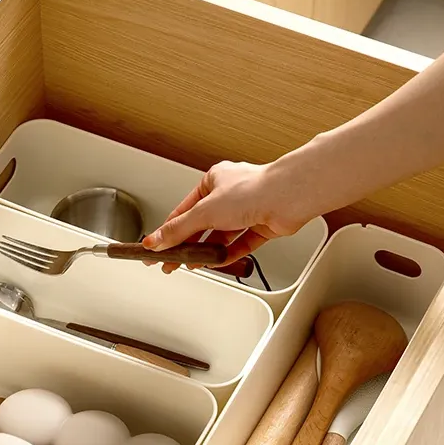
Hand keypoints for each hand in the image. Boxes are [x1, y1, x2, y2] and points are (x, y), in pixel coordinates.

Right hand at [143, 160, 309, 272]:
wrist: (288, 198)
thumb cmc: (253, 190)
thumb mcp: (204, 212)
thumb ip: (178, 230)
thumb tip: (155, 241)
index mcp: (213, 181)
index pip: (183, 210)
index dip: (168, 230)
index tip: (155, 247)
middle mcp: (229, 194)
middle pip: (201, 226)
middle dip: (187, 245)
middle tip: (171, 262)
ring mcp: (246, 211)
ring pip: (220, 236)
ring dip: (208, 251)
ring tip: (194, 264)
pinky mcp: (260, 226)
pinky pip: (239, 244)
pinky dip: (228, 254)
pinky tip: (217, 261)